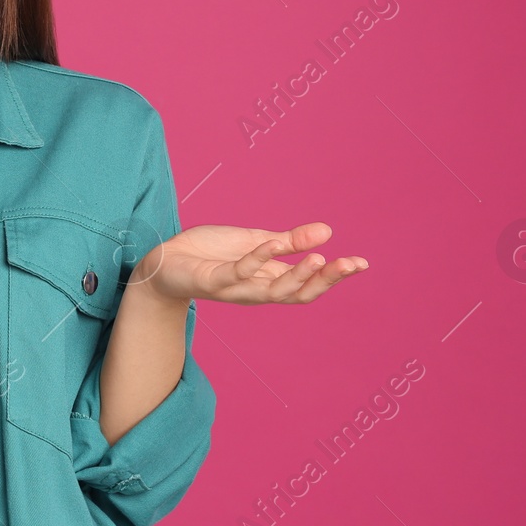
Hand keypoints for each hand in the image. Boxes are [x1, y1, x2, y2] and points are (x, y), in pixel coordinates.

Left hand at [130, 221, 367, 304]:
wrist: (165, 262)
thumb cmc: (210, 253)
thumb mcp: (255, 241)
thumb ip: (288, 240)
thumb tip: (327, 231)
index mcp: (269, 280)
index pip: (308, 283)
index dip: (335, 275)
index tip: (361, 263)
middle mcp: (256, 290)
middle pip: (299, 293)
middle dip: (327, 279)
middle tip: (351, 264)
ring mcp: (235, 288)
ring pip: (273, 291)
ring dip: (297, 275)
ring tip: (318, 257)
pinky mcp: (213, 281)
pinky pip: (239, 272)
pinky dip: (258, 259)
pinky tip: (274, 243)